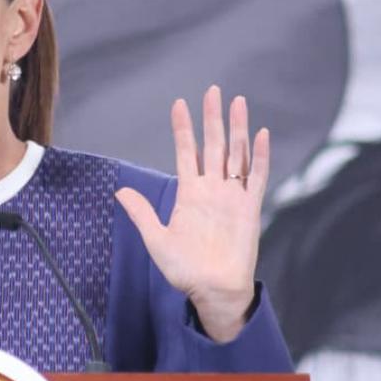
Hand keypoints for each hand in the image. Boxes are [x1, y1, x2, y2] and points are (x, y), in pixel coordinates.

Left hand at [116, 85, 267, 341]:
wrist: (212, 290)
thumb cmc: (185, 270)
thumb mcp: (156, 240)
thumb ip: (142, 213)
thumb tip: (119, 191)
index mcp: (190, 194)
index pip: (187, 153)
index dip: (183, 129)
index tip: (179, 104)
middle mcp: (212, 190)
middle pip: (214, 145)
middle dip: (213, 118)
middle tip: (213, 90)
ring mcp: (232, 197)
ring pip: (237, 154)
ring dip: (237, 128)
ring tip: (237, 102)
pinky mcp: (250, 208)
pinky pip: (256, 177)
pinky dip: (259, 156)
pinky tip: (261, 134)